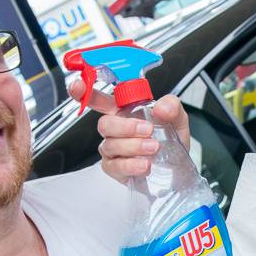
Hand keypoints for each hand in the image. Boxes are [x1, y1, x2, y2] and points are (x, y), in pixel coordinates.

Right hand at [67, 79, 190, 182]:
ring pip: (111, 145)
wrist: (177, 169)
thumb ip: (172, 107)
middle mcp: (115, 130)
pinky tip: (144, 165)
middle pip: (104, 124)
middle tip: (147, 129)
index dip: (84, 91)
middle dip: (125, 127)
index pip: (99, 99)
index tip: (78, 85)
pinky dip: (130, 165)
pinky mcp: (115, 169)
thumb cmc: (170, 141)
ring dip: (133, 146)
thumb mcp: (177, 119)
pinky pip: (114, 166)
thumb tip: (161, 107)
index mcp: (123, 111)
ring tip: (153, 148)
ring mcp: (113, 150)